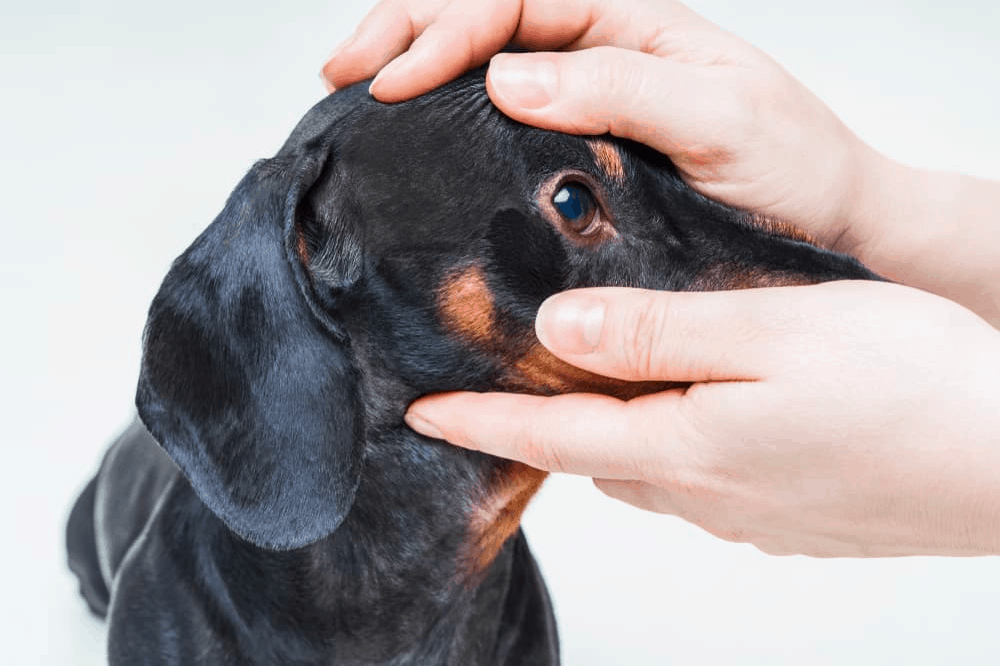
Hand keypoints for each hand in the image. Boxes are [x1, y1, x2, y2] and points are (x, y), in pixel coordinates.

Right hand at [322, 0, 881, 254]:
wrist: (832, 223)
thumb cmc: (793, 167)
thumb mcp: (720, 119)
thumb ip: (621, 87)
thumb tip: (507, 76)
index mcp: (632, 23)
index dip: (445, 31)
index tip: (391, 80)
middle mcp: (601, 51)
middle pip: (484, 14)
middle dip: (406, 29)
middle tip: (341, 70)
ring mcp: (586, 99)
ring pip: (483, 61)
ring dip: (415, 62)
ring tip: (354, 86)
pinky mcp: (580, 149)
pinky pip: (501, 120)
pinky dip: (448, 118)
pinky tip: (413, 131)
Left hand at [404, 282, 999, 556]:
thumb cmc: (907, 385)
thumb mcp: (771, 331)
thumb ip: (656, 333)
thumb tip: (557, 334)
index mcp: (686, 445)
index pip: (551, 438)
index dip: (479, 424)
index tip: (420, 415)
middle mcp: (706, 493)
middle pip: (593, 458)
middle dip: (540, 429)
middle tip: (505, 389)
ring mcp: (750, 515)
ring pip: (648, 470)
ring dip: (609, 436)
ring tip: (596, 392)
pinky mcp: (791, 519)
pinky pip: (701, 483)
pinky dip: (671, 448)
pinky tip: (695, 417)